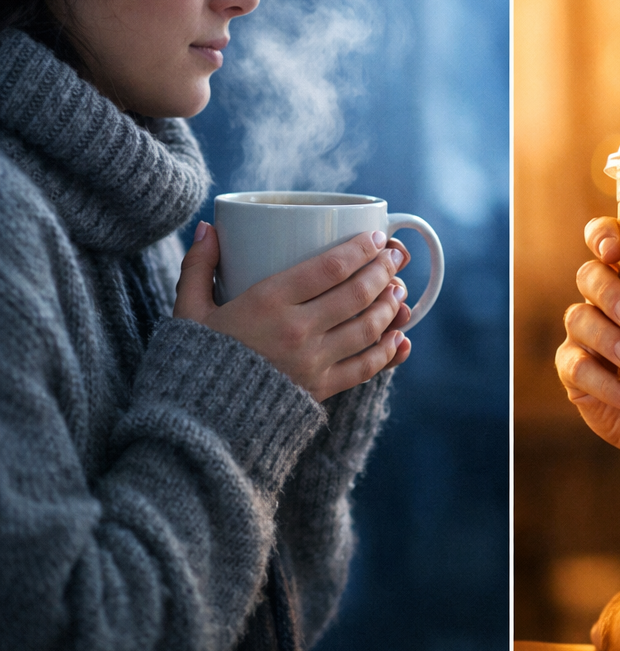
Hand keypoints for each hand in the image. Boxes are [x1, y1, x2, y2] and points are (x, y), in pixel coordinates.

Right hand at [175, 223, 412, 400]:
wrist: (197, 424)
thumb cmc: (194, 359)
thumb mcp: (188, 310)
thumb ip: (198, 266)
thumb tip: (208, 227)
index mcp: (267, 302)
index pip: (330, 266)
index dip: (360, 248)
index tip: (376, 237)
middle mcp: (297, 330)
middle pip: (357, 293)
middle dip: (384, 270)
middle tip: (395, 256)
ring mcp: (312, 362)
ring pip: (367, 327)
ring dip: (390, 306)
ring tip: (399, 290)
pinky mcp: (320, 389)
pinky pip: (366, 367)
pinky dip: (388, 351)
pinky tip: (399, 336)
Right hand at [556, 216, 619, 474]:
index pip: (607, 240)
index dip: (603, 236)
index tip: (615, 249)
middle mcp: (607, 300)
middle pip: (589, 276)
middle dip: (608, 291)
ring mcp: (589, 336)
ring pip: (579, 321)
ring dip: (606, 338)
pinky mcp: (579, 375)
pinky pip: (577, 370)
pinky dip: (606, 385)